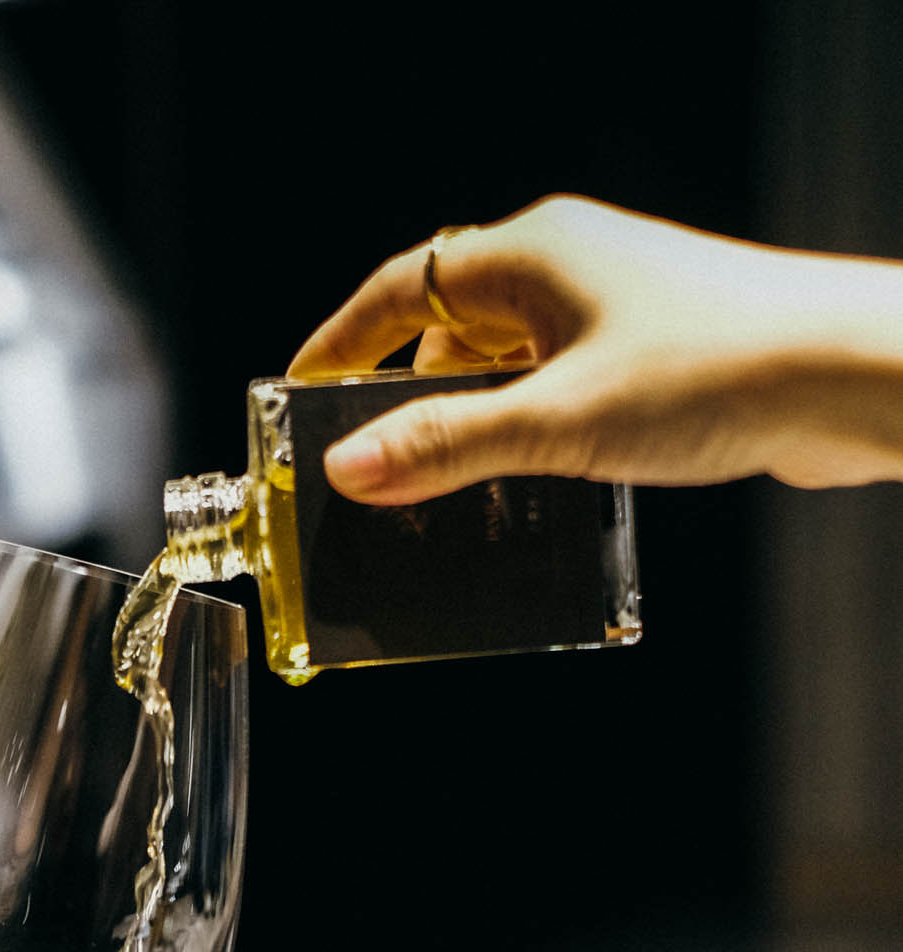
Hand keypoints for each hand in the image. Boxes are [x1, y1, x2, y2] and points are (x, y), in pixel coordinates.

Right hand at [287, 194, 902, 501]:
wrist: (846, 378)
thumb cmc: (715, 371)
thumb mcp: (559, 422)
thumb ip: (449, 447)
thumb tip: (350, 469)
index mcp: (530, 255)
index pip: (398, 289)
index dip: (338, 345)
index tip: (296, 400)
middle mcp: (566, 272)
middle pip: (447, 337)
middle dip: (407, 408)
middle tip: (374, 479)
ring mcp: (611, 314)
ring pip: (508, 376)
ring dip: (475, 436)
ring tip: (449, 505)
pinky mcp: (650, 361)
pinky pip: (559, 400)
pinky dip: (530, 446)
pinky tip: (530, 500)